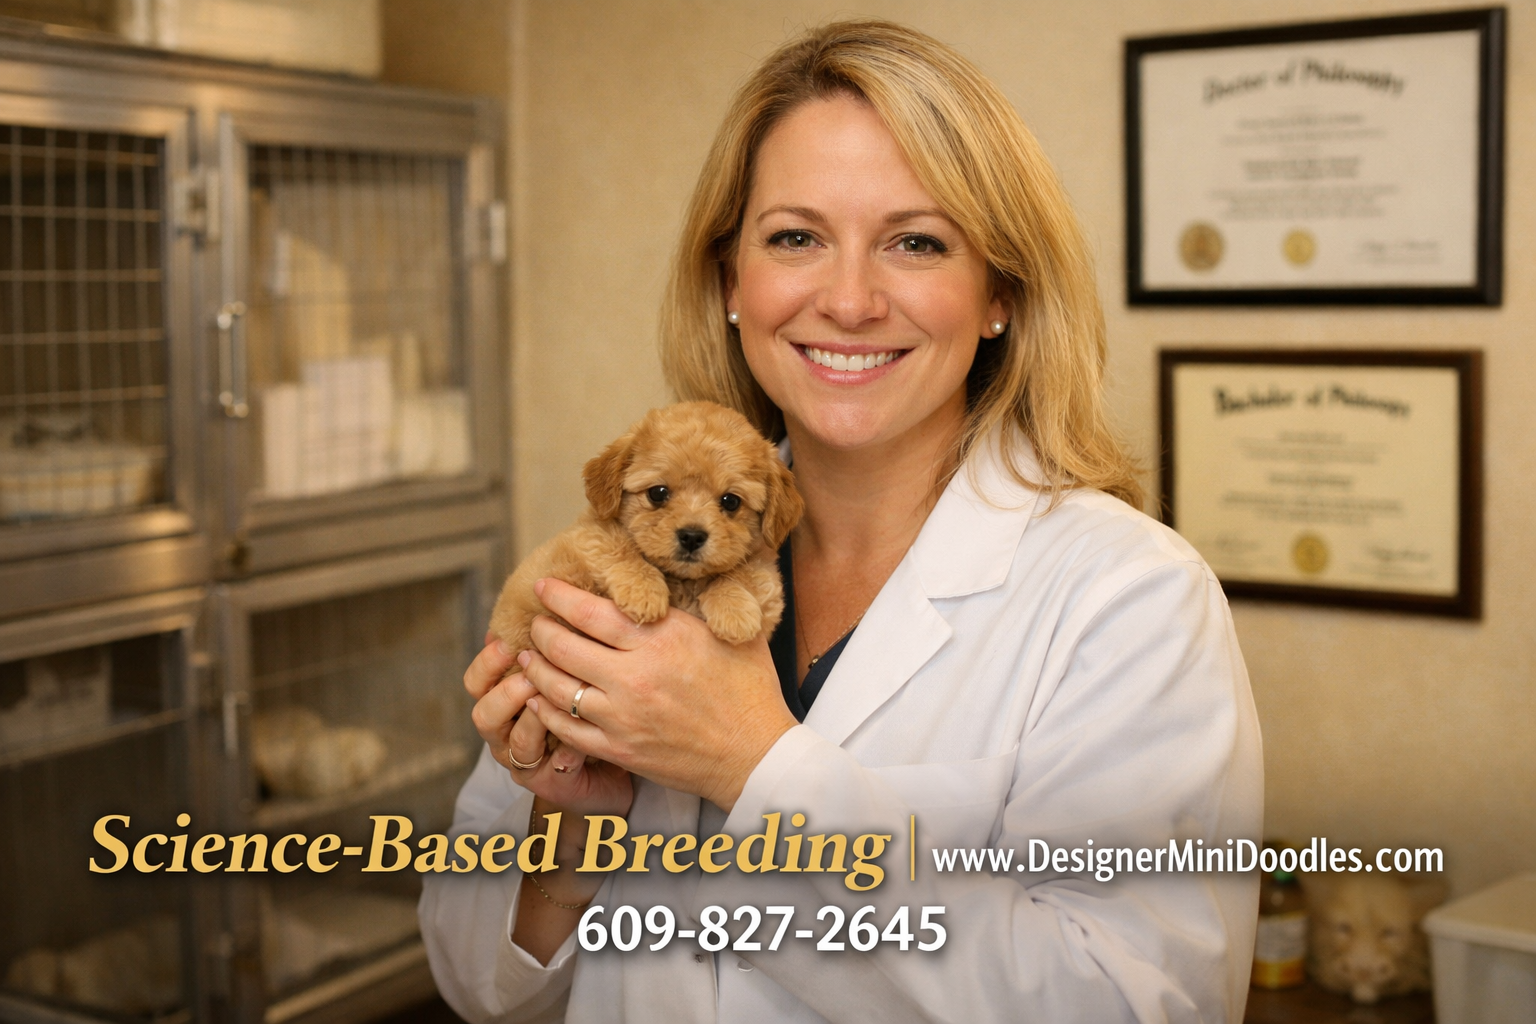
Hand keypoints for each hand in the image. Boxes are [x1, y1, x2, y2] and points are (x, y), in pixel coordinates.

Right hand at [463, 634, 633, 818]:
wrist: (610, 757)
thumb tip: (555, 599)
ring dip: (531, 718)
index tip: (507, 641)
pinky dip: (565, 747)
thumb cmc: (584, 703)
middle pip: (483, 713)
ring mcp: (525, 759)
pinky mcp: (549, 781)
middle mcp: (506, 731)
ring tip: (550, 700)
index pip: (477, 680)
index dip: (487, 661)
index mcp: (503, 700)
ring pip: (514, 743)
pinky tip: (581, 733)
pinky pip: (551, 766)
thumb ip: (554, 646)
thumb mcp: (566, 670)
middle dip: (504, 690)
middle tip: (528, 672)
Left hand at [519, 579, 797, 811]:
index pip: (592, 611)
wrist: (756, 755)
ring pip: (556, 686)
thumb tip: (697, 569)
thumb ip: (705, 601)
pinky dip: (545, 710)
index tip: (544, 587)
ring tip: (529, 657)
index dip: (559, 596)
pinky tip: (539, 699)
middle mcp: (635, 675)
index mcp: (662, 640)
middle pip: (564, 645)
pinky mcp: (618, 749)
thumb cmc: (751, 691)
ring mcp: (622, 716)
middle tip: (536, 622)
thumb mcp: (732, 633)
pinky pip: (565, 728)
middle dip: (542, 629)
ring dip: (536, 668)